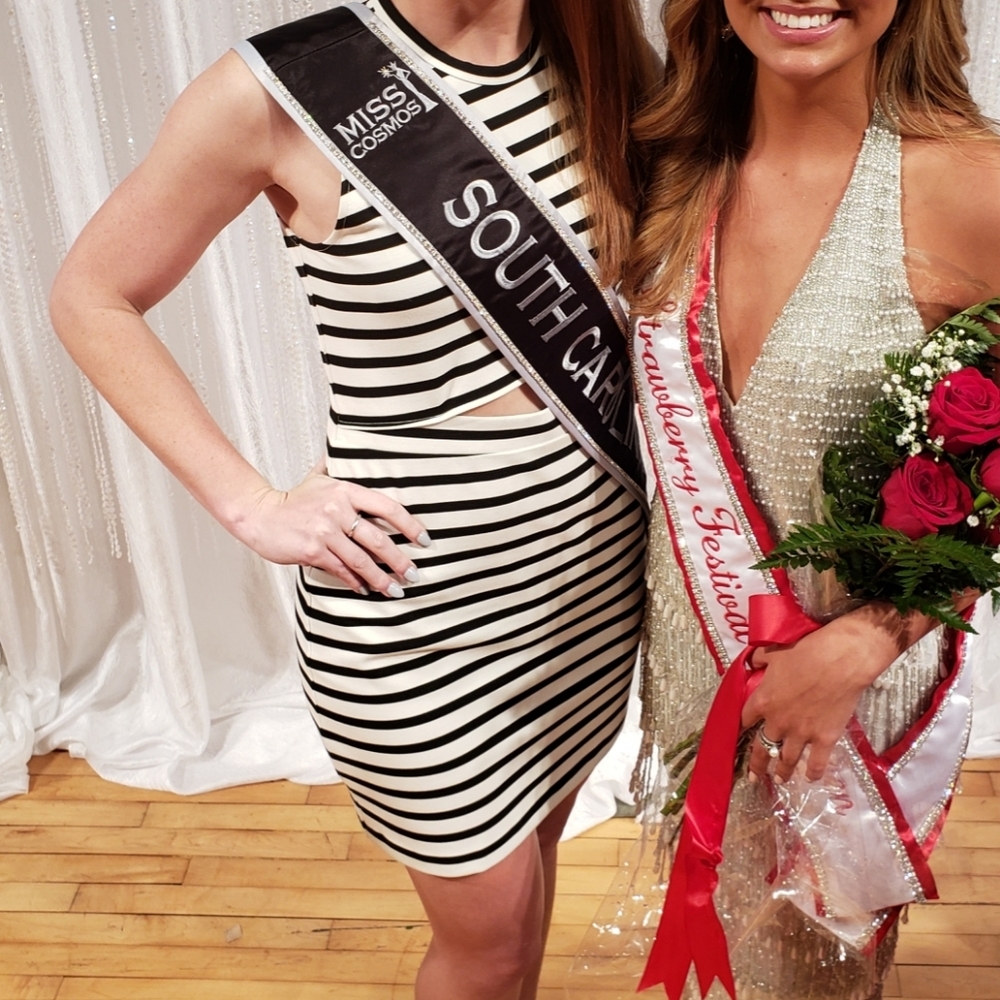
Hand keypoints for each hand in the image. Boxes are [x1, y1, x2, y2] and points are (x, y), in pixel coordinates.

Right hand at [231, 463, 429, 596]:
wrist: (259, 515)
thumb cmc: (293, 500)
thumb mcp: (318, 478)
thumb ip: (337, 466)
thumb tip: (352, 445)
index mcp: (345, 490)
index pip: (387, 507)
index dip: (410, 525)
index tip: (424, 541)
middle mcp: (337, 510)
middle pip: (378, 540)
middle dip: (399, 560)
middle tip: (414, 574)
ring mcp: (324, 531)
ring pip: (362, 560)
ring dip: (381, 578)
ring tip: (395, 590)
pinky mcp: (312, 551)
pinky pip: (341, 570)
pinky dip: (355, 581)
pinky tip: (365, 589)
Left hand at [741, 611, 901, 783]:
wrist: (841, 660)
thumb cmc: (806, 650)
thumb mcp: (774, 651)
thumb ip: (760, 661)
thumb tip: (755, 663)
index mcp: (763, 700)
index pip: (745, 719)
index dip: (742, 727)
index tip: (739, 735)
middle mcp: (778, 722)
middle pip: (761, 747)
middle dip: (755, 764)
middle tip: (751, 776)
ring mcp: (801, 733)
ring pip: (786, 759)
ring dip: (781, 772)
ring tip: (778, 780)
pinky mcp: (825, 739)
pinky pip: (816, 763)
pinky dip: (812, 773)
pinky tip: (809, 778)